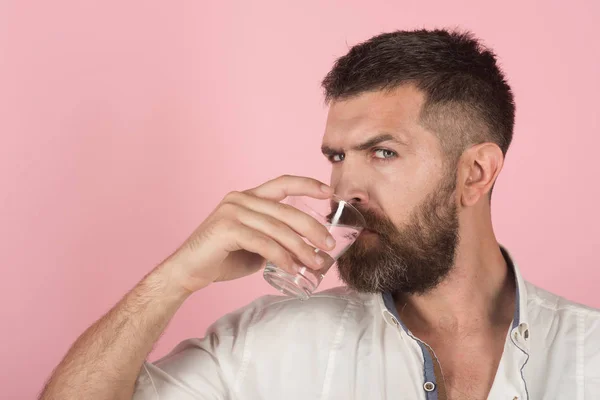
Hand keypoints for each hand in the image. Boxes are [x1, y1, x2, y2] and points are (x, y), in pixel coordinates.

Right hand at [164, 175, 336, 292]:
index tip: (329, 193)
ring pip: (278, 229)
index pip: (283, 183)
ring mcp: (232, 211)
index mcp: (248, 197)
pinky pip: (264, 243)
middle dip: (312, 228)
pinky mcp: (227, 228)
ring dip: (301, 248)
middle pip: (286, 210)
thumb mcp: (255, 245)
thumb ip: (276, 240)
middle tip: (330, 245)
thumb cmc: (222, 258)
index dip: (307, 185)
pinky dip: (282, 257)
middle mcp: (240, 198)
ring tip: (316, 263)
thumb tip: (307, 249)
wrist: (188, 271)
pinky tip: (292, 269)